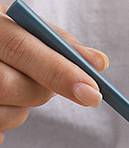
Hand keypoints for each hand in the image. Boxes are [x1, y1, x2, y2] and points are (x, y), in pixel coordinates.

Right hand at [0, 3, 106, 145]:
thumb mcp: (19, 27)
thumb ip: (57, 42)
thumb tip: (99, 63)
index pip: (20, 48)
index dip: (59, 72)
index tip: (92, 93)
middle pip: (12, 85)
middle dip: (39, 90)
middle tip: (41, 83)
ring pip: (7, 115)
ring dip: (21, 108)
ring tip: (10, 85)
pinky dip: (7, 120)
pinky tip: (0, 100)